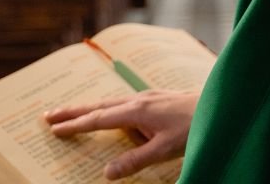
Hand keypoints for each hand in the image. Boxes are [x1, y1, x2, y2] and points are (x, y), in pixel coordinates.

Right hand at [45, 89, 199, 179]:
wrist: (221, 106)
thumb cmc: (195, 128)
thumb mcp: (164, 150)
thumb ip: (134, 161)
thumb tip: (106, 173)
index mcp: (136, 110)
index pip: (98, 119)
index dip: (75, 125)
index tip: (54, 128)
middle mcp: (139, 99)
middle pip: (98, 105)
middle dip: (73, 110)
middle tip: (47, 114)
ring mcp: (148, 96)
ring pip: (111, 101)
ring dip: (89, 107)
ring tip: (71, 112)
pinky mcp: (157, 97)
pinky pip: (124, 101)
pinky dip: (108, 106)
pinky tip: (111, 111)